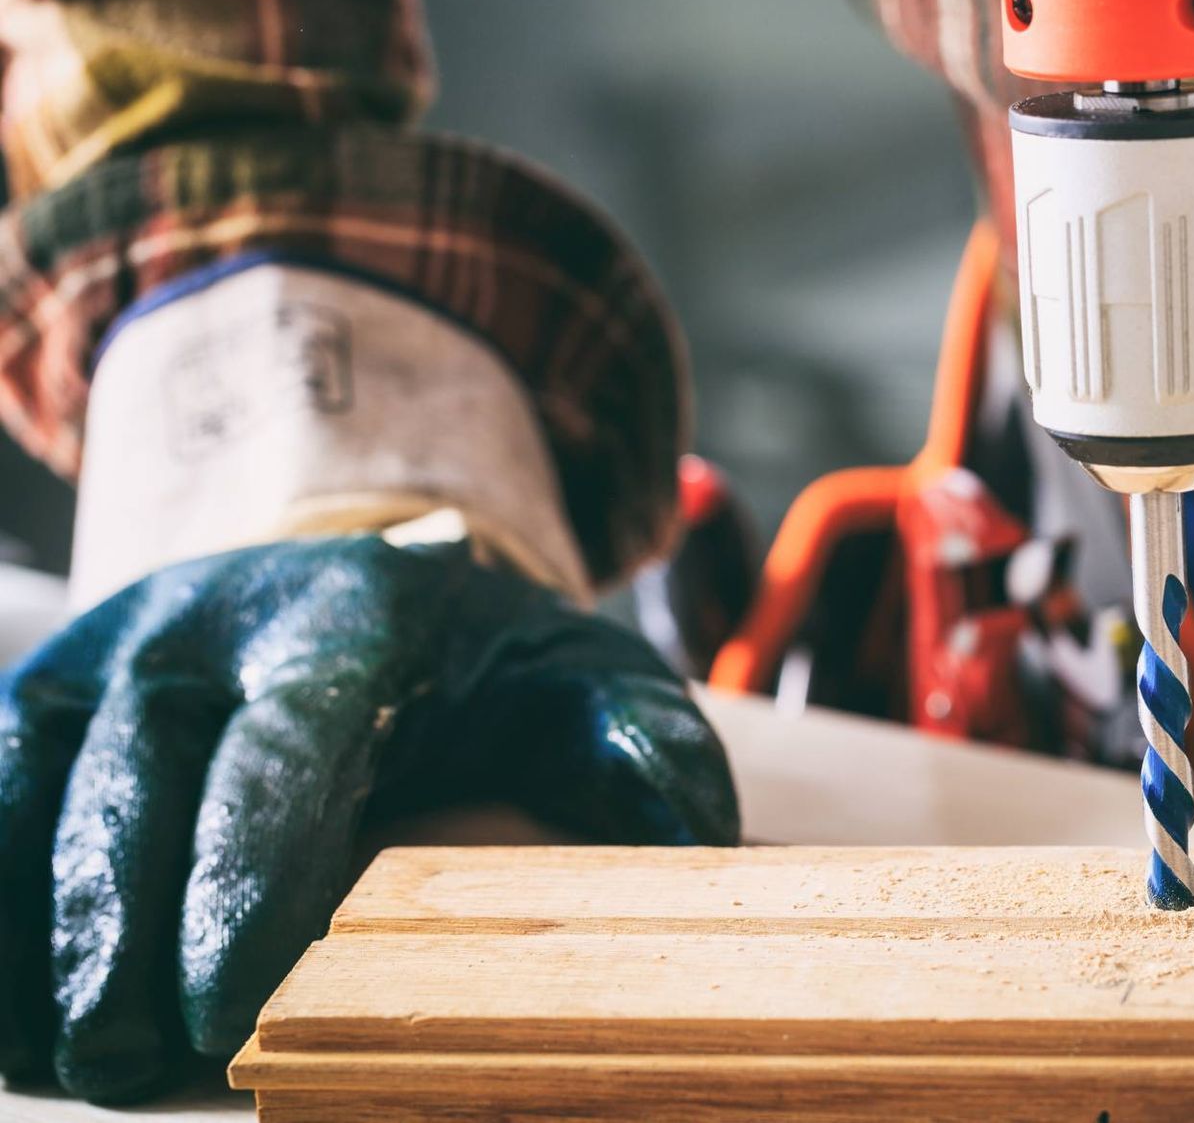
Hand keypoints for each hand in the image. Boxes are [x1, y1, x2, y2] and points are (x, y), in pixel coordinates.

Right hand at [0, 536, 737, 1102]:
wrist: (352, 566)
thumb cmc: (477, 656)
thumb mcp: (579, 671)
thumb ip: (640, 741)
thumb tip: (690, 831)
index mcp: (343, 619)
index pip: (279, 750)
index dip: (237, 876)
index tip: (218, 1003)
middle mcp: (204, 624)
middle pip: (133, 782)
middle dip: (116, 932)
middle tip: (124, 1061)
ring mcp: (109, 651)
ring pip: (32, 788)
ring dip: (31, 930)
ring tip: (55, 1056)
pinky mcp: (46, 692)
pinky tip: (11, 1008)